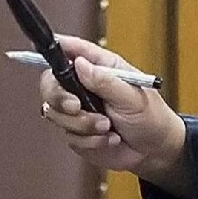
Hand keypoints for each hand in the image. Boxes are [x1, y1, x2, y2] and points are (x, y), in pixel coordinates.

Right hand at [39, 35, 194, 198]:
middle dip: (59, 97)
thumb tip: (79, 64)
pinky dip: (89, 140)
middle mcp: (83, 86)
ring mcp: (78, 110)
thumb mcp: (132, 97)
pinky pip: (69, 135)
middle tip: (76, 106)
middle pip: (50, 83)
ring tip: (109, 128)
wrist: (154, 151)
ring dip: (82, 124)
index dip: (54, 47)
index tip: (43, 49)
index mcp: (100, 67)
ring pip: (56, 113)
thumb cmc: (151, 117)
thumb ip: (105, 81)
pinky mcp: (77, 132)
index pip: (71, 50)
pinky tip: (109, 139)